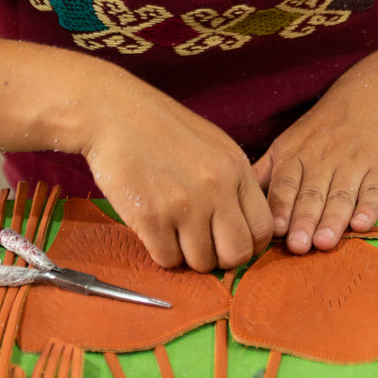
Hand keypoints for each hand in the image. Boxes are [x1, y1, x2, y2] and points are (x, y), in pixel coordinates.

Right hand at [80, 70, 272, 272]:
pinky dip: (160, 251)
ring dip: (186, 255)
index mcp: (236, 168)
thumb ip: (232, 183)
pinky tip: (153, 229)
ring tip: (172, 231)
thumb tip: (241, 228)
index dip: (248, 244)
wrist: (114, 114)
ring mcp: (184, 205)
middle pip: (237, 254)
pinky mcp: (151, 217)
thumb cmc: (161, 129)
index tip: (229, 243)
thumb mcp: (213, 146)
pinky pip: (167, 259)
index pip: (263, 228)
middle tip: (201, 245)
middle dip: (220, 258)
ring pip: (201, 262)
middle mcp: (217, 189)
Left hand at [251, 86, 377, 255]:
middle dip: (304, 220)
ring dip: (333, 219)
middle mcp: (322, 161)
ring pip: (341, 195)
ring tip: (325, 242)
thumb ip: (262, 174)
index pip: (285, 186)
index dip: (281, 208)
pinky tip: (362, 224)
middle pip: (311, 194)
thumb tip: (232, 201)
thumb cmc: (318, 133)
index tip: (277, 231)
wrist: (366, 101)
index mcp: (294, 157)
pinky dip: (369, 207)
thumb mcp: (285, 145)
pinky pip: (374, 189)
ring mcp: (353, 164)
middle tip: (299, 246)